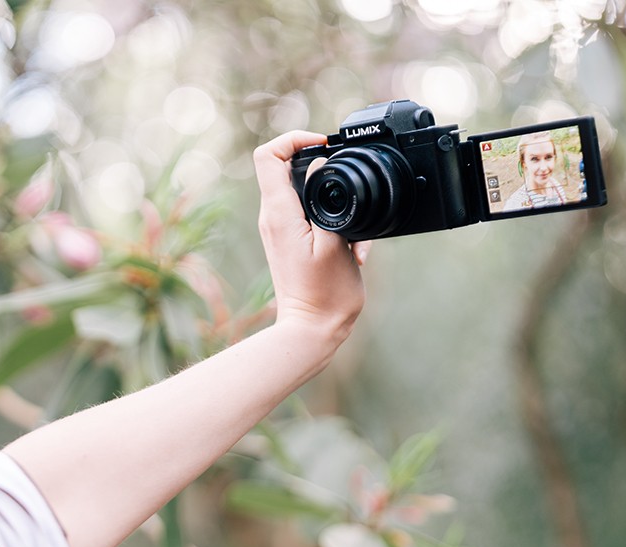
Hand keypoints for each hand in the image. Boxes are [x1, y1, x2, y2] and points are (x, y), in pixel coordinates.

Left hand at [253, 130, 368, 342]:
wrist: (313, 329)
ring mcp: (281, 229)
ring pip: (305, 192)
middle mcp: (273, 217)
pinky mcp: (292, 240)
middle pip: (287, 168)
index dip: (294, 139)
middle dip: (322, 168)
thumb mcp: (335, 242)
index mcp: (279, 213)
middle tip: (348, 180)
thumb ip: (328, 200)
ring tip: (356, 230)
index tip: (323, 145)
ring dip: (335, 199)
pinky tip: (354, 247)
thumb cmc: (325, 294)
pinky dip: (336, 220)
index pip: (269, 155)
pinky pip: (312, 214)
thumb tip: (323, 168)